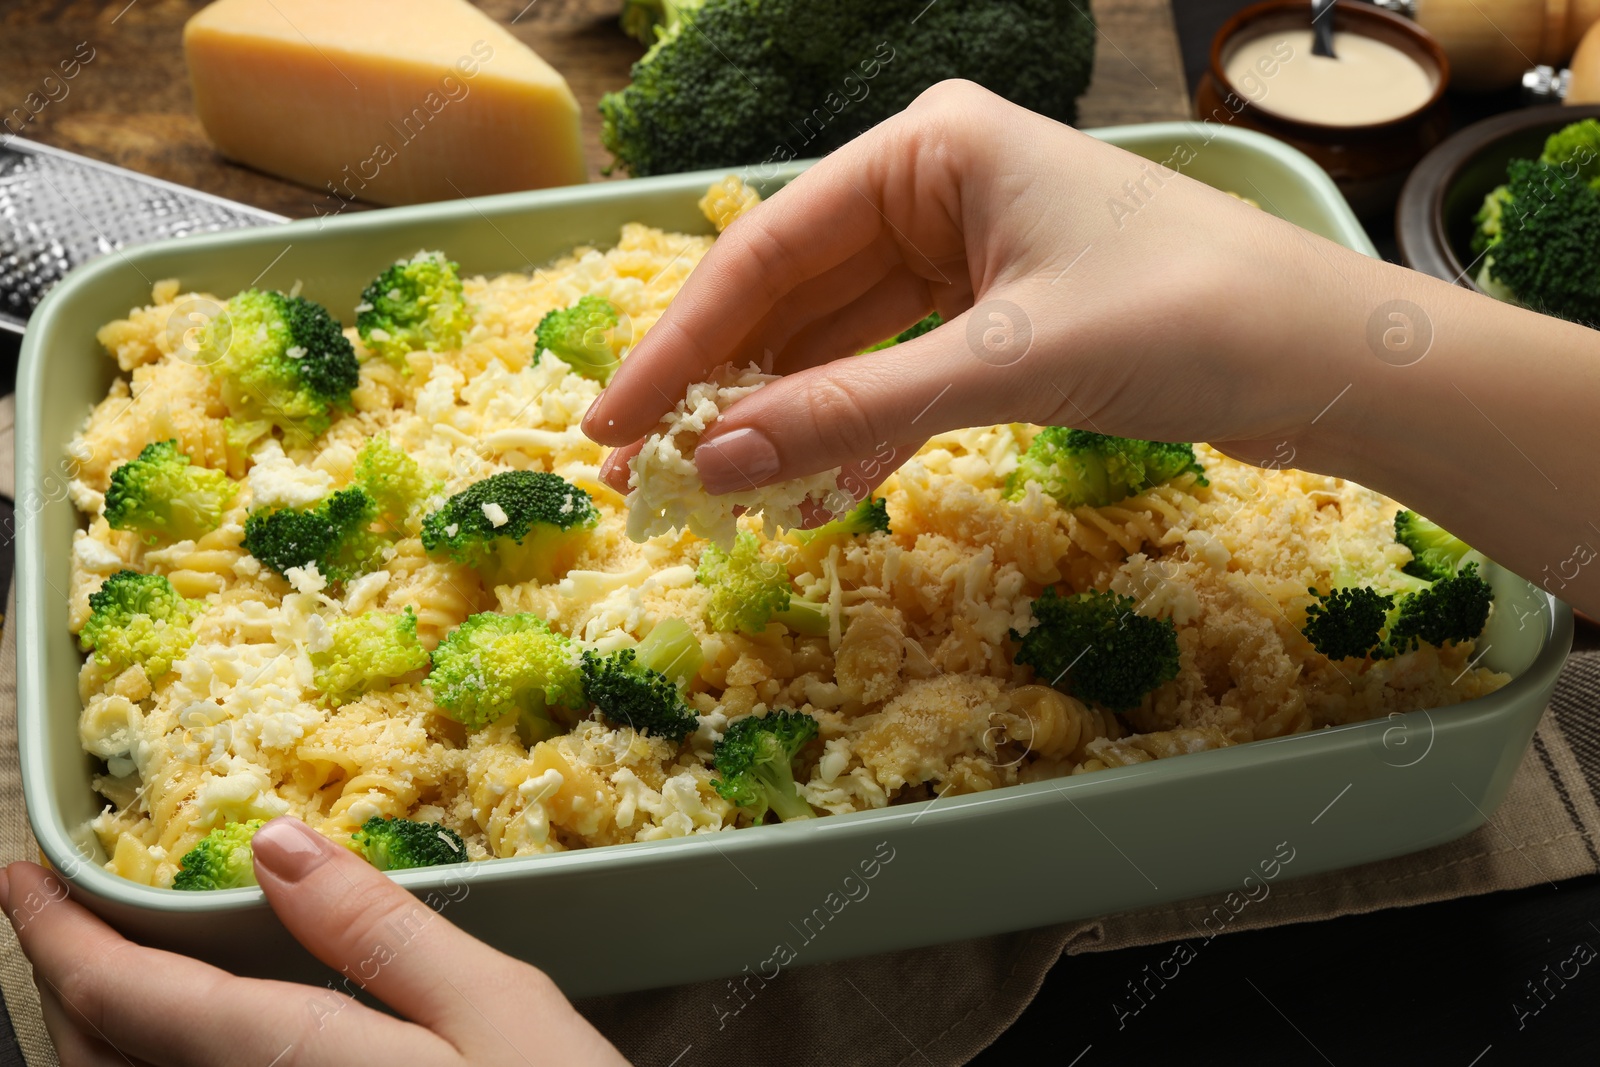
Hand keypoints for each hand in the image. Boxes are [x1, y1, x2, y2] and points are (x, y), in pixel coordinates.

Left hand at [0, 818, 627, 1066]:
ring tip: (119, 983)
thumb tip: (274, 847)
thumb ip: (379, 930)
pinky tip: (200, 1054)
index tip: (18, 875)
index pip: (119, 998)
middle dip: (63, 987)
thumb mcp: (497, 1009)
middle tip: (69, 918)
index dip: (52, 930)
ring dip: (94, 1044)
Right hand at [582, 79, 1366, 502]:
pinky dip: (859, 430)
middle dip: (723, 388)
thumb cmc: (1190, 317)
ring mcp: (968, 253)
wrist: (1335, 361)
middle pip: (792, 296)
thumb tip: (714, 461)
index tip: (609, 423)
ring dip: (785, 419)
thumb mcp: (1007, 362)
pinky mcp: (999, 315)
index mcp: (928, 149)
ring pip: (840, 342)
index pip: (766, 250)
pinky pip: (897, 372)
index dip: (680, 344)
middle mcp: (937, 186)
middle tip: (642, 475)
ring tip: (713, 496)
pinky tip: (816, 490)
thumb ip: (855, 409)